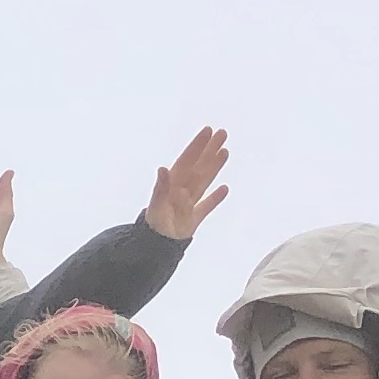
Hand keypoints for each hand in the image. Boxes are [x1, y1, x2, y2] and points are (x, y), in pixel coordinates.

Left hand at [146, 126, 231, 242]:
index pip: (187, 161)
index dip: (197, 146)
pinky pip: (206, 206)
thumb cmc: (153, 225)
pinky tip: (224, 188)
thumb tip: (164, 169)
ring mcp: (188, 204)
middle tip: (222, 133)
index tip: (208, 130)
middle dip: (209, 150)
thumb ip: (161, 188)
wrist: (155, 248)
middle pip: (198, 167)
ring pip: (204, 181)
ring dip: (214, 167)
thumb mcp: (156, 205)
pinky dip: (215, 198)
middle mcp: (181, 191)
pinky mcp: (193, 219)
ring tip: (225, 152)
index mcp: (172, 185)